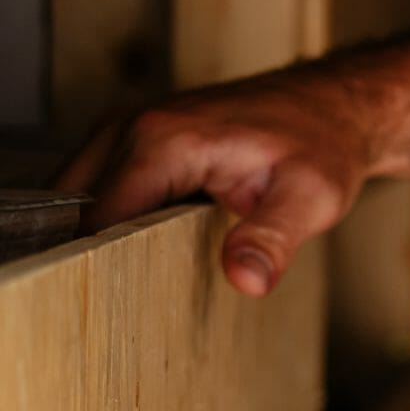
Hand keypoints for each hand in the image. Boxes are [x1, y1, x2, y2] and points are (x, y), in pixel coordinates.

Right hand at [54, 71, 378, 296]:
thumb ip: (271, 240)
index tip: (118, 305)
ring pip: (77, 198)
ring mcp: (128, 127)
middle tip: (125, 298)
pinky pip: (96, 185)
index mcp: (164, 142)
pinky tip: (139, 246)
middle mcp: (133, 127)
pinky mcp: (134, 136)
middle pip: (74, 210)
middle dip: (90, 254)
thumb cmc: (325, 146)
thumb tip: (246, 280)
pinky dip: (106, 218)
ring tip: (134, 273)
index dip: (102, 266)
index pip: (99, 220)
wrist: (334, 106)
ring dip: (94, 236)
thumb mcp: (311, 199)